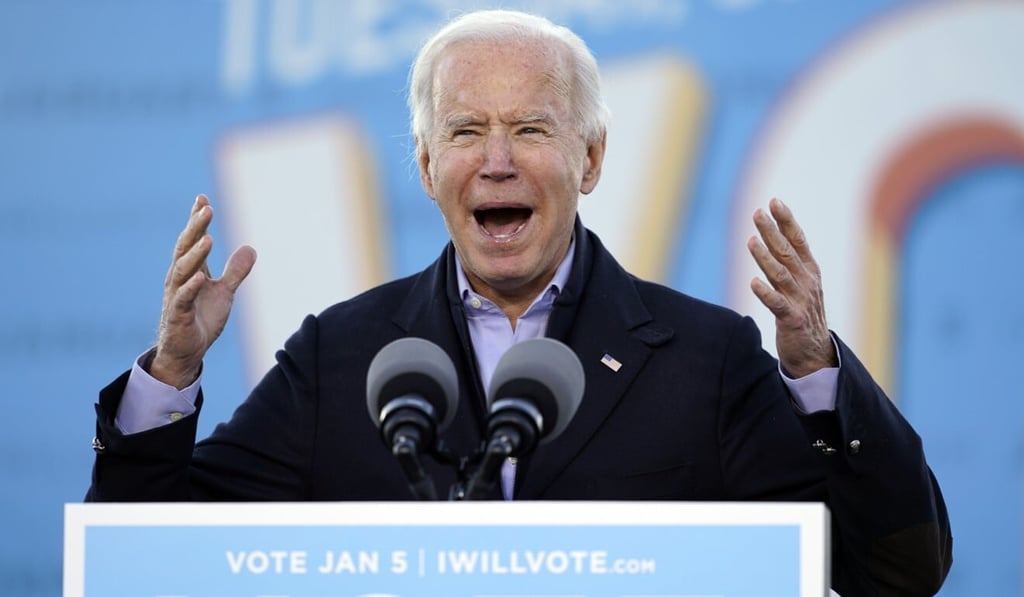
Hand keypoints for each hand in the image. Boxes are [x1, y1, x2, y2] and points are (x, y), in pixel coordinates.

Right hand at [150, 195, 255, 388]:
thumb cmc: (201, 319)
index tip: (202, 198)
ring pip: (183, 270)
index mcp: (189, 271)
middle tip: (206, 208)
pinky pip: (183, 299)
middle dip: (195, 228)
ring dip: (195, 253)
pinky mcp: (178, 316)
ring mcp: (176, 296)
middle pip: (186, 248)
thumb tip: (250, 248)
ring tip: (207, 237)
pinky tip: (201, 276)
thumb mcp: (224, 292)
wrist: (187, 352)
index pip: (191, 240)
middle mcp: (179, 279)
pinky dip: (191, 287)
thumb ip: (235, 271)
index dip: (196, 220)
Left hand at [747, 198, 836, 377]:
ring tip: (751, 240)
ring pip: (780, 274)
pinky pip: (776, 304)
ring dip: (765, 257)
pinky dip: (765, 292)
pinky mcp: (791, 319)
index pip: (798, 240)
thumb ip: (786, 261)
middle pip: (787, 252)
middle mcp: (806, 282)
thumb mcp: (799, 284)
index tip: (774, 201)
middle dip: (772, 231)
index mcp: (809, 271)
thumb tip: (771, 234)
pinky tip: (753, 282)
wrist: (814, 352)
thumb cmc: (802, 313)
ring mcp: (800, 300)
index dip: (786, 221)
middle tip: (757, 212)